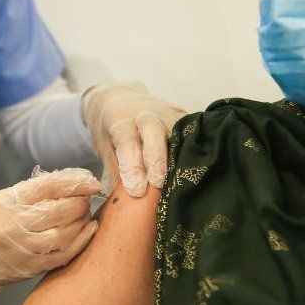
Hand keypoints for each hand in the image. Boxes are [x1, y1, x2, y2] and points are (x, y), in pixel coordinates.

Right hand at [0, 168, 100, 291]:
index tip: (91, 180)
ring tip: (84, 212)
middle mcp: (14, 225)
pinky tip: (90, 229)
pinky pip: (64, 254)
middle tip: (86, 197)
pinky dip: (82, 240)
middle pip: (58, 211)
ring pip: (64, 233)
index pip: (47, 187)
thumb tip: (76, 179)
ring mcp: (23, 249)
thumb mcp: (7, 196)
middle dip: (80, 202)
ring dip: (82, 220)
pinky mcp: (32, 267)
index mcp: (7, 202)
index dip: (74, 182)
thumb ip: (38, 188)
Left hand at [82, 81, 186, 196]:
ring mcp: (166, 112)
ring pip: (177, 134)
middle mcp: (145, 114)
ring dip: (180, 158)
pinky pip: (191, 133)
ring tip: (184, 182)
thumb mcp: (105, 148)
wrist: (121, 99)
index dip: (132, 167)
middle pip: (154, 133)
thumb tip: (123, 206)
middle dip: (157, 159)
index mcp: (121, 121)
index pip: (127, 143)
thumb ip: (116, 173)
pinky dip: (194, 150)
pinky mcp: (182, 114)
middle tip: (158, 183)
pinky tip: (198, 168)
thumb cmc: (112, 131)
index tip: (136, 190)